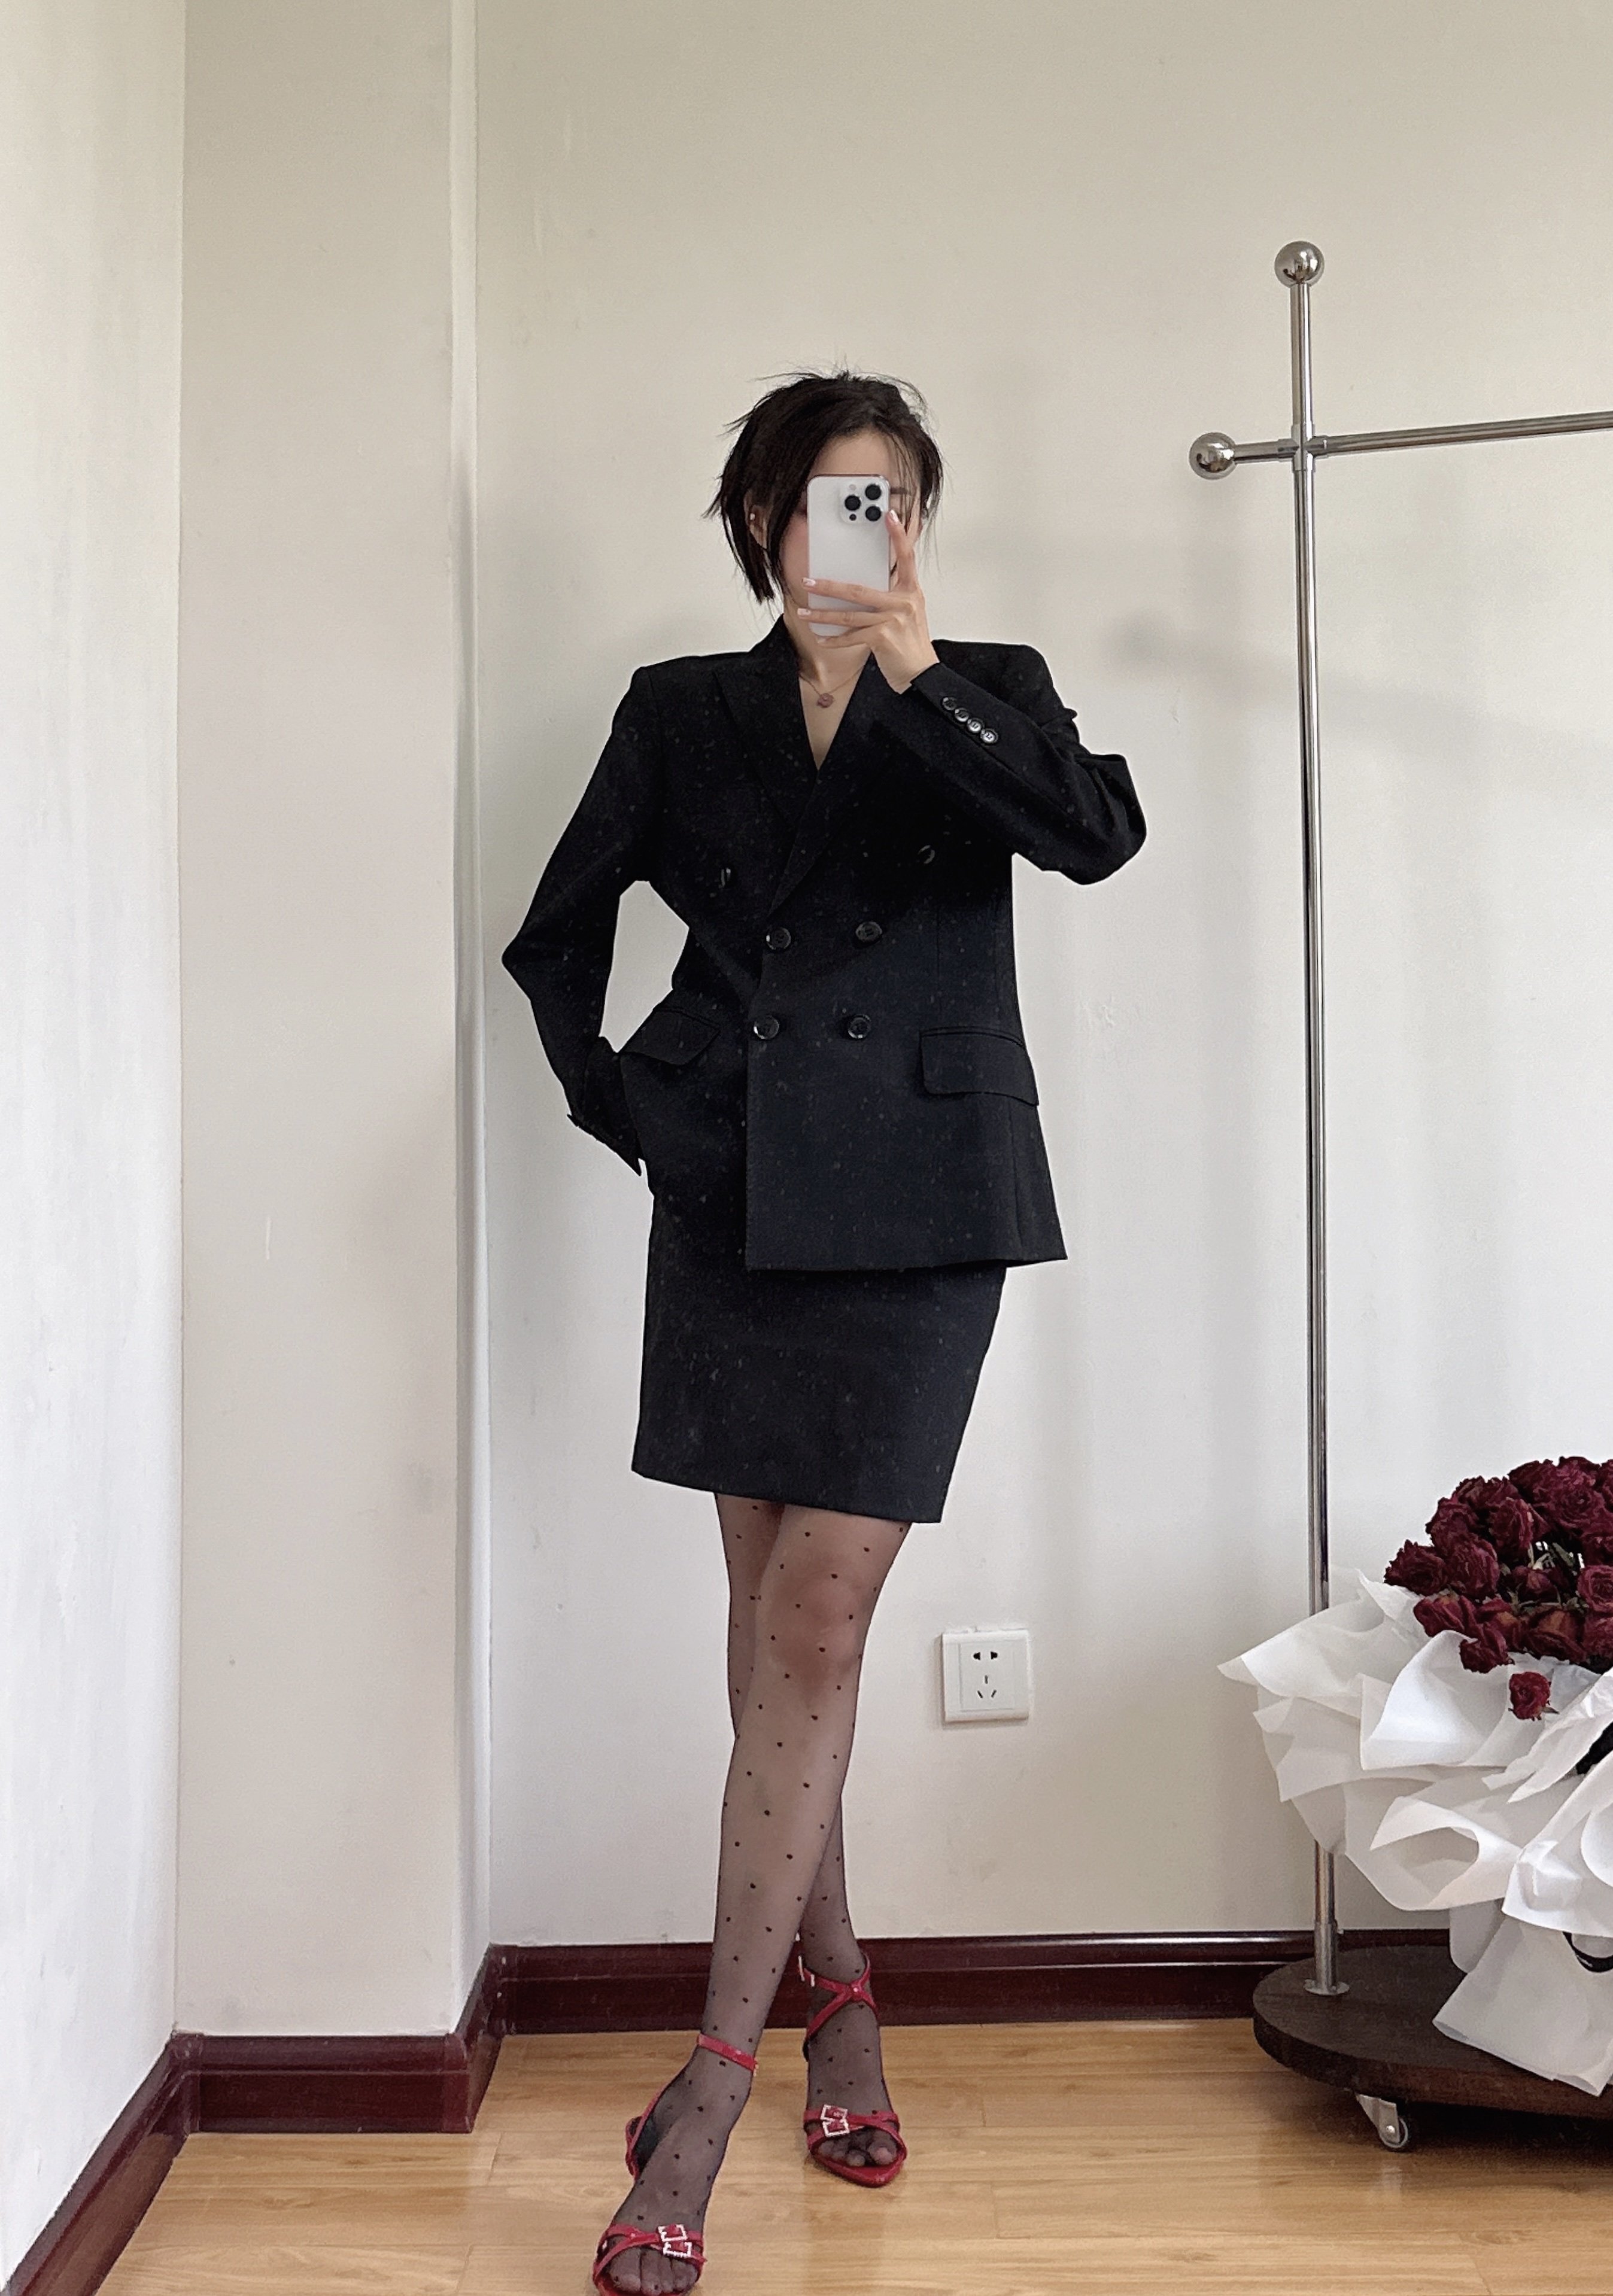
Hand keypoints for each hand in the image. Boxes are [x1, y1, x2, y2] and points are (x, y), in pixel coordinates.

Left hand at [797, 508, 939, 692]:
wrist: (921, 674)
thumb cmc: (911, 646)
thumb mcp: (908, 615)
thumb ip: (891, 599)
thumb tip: (863, 592)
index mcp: (911, 592)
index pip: (906, 557)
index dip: (898, 535)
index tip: (888, 515)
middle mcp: (903, 602)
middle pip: (858, 588)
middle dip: (829, 586)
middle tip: (809, 581)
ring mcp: (892, 619)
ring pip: (848, 614)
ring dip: (822, 616)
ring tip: (805, 614)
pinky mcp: (882, 637)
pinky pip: (851, 636)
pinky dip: (834, 639)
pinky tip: (822, 638)